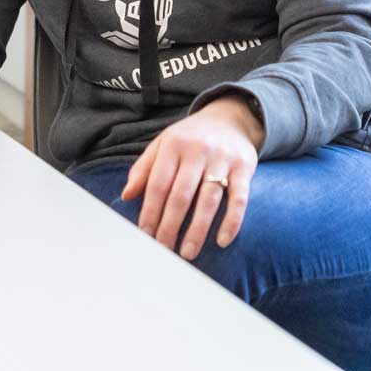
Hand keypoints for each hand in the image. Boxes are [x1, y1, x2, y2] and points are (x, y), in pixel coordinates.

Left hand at [122, 96, 262, 260]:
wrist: (230, 117)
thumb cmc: (190, 138)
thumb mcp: (163, 144)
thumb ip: (144, 169)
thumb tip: (126, 196)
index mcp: (174, 145)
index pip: (158, 184)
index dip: (150, 212)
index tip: (145, 236)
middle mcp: (198, 150)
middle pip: (181, 195)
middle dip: (170, 226)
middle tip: (164, 251)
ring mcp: (223, 158)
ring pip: (209, 200)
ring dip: (197, 230)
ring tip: (187, 253)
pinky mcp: (245, 166)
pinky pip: (239, 198)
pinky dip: (232, 221)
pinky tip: (223, 241)